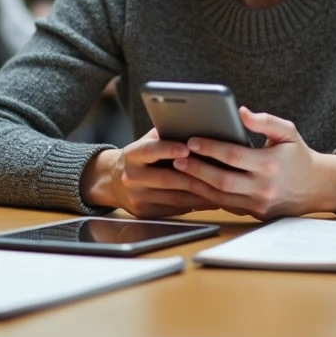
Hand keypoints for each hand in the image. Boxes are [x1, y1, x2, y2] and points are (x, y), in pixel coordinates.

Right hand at [79, 129, 218, 218]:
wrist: (114, 181)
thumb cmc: (141, 157)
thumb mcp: (146, 141)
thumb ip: (164, 135)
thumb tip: (192, 124)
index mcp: (131, 154)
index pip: (149, 150)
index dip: (167, 149)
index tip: (187, 147)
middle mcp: (131, 177)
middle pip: (166, 178)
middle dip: (193, 174)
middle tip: (216, 171)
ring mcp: (137, 197)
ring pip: (174, 197)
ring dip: (200, 193)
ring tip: (221, 187)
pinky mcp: (145, 213)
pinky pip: (175, 210)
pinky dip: (195, 204)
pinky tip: (211, 199)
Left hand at [174, 108, 335, 219]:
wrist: (316, 187)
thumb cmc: (298, 154)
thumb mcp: (288, 132)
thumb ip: (265, 120)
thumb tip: (240, 111)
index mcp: (271, 164)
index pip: (234, 156)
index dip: (210, 148)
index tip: (192, 140)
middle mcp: (264, 188)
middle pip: (222, 180)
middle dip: (197, 168)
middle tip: (177, 157)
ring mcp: (259, 204)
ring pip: (220, 197)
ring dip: (197, 184)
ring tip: (179, 171)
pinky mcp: (255, 214)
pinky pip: (226, 205)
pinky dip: (207, 196)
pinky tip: (193, 185)